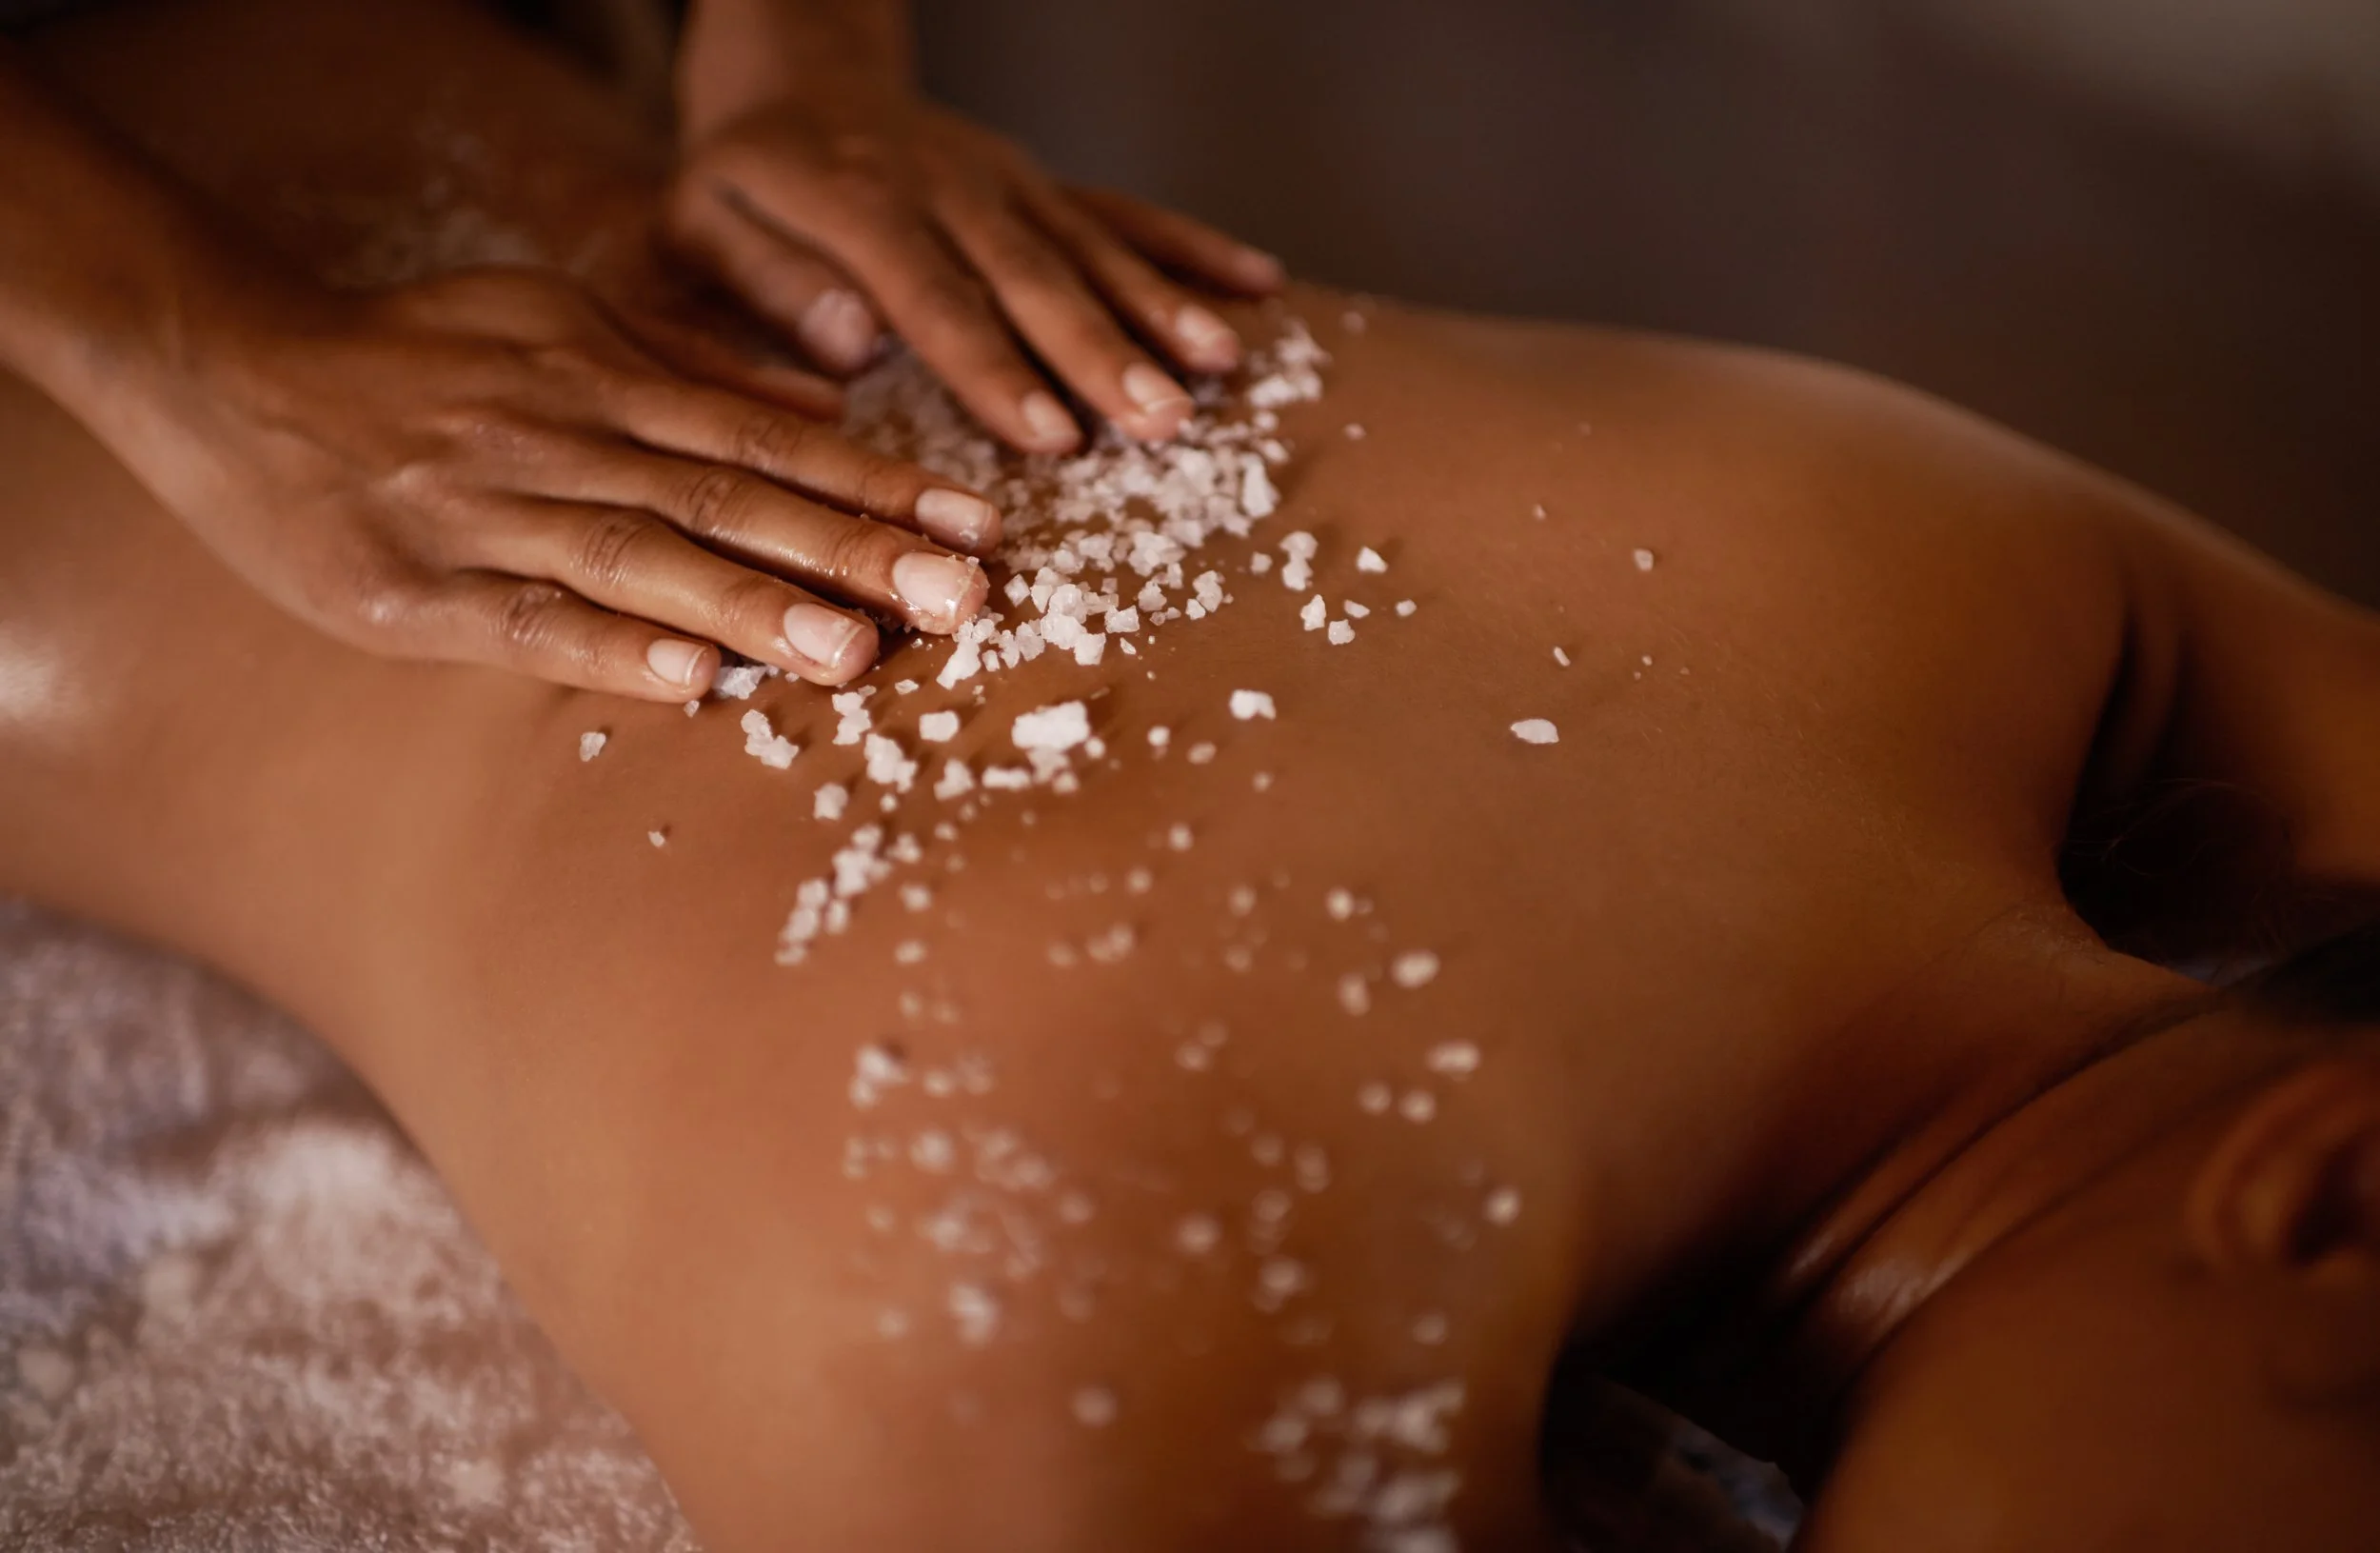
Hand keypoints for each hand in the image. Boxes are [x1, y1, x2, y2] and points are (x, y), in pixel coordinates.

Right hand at [121, 266, 999, 699]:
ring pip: (638, 560)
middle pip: (728, 501)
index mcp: (603, 379)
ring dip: (751, 607)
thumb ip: (692, 367)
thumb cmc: (417, 360)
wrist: (233, 372)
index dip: (876, 488)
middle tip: (964, 597)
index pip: (767, 442)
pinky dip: (608, 651)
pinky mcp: (411, 590)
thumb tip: (827, 412)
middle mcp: (561, 440)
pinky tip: (688, 684)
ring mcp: (485, 515)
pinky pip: (524, 621)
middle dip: (853, 552)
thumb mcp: (558, 322)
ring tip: (857, 651)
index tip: (977, 527)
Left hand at [667, 93, 1285, 452]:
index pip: (934, 296)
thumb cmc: (739, 187)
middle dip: (1102, 352)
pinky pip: (1124, 211)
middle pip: (1033, 275)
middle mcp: (946, 187)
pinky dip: (1192, 246)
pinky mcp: (1043, 184)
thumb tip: (849, 341)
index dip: (995, 368)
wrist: (797, 82)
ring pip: (1091, 243)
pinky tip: (1259, 283)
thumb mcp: (697, 230)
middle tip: (1160, 422)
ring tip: (1224, 366)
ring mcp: (1007, 182)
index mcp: (854, 205)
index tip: (1050, 437)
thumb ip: (762, 285)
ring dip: (1161, 305)